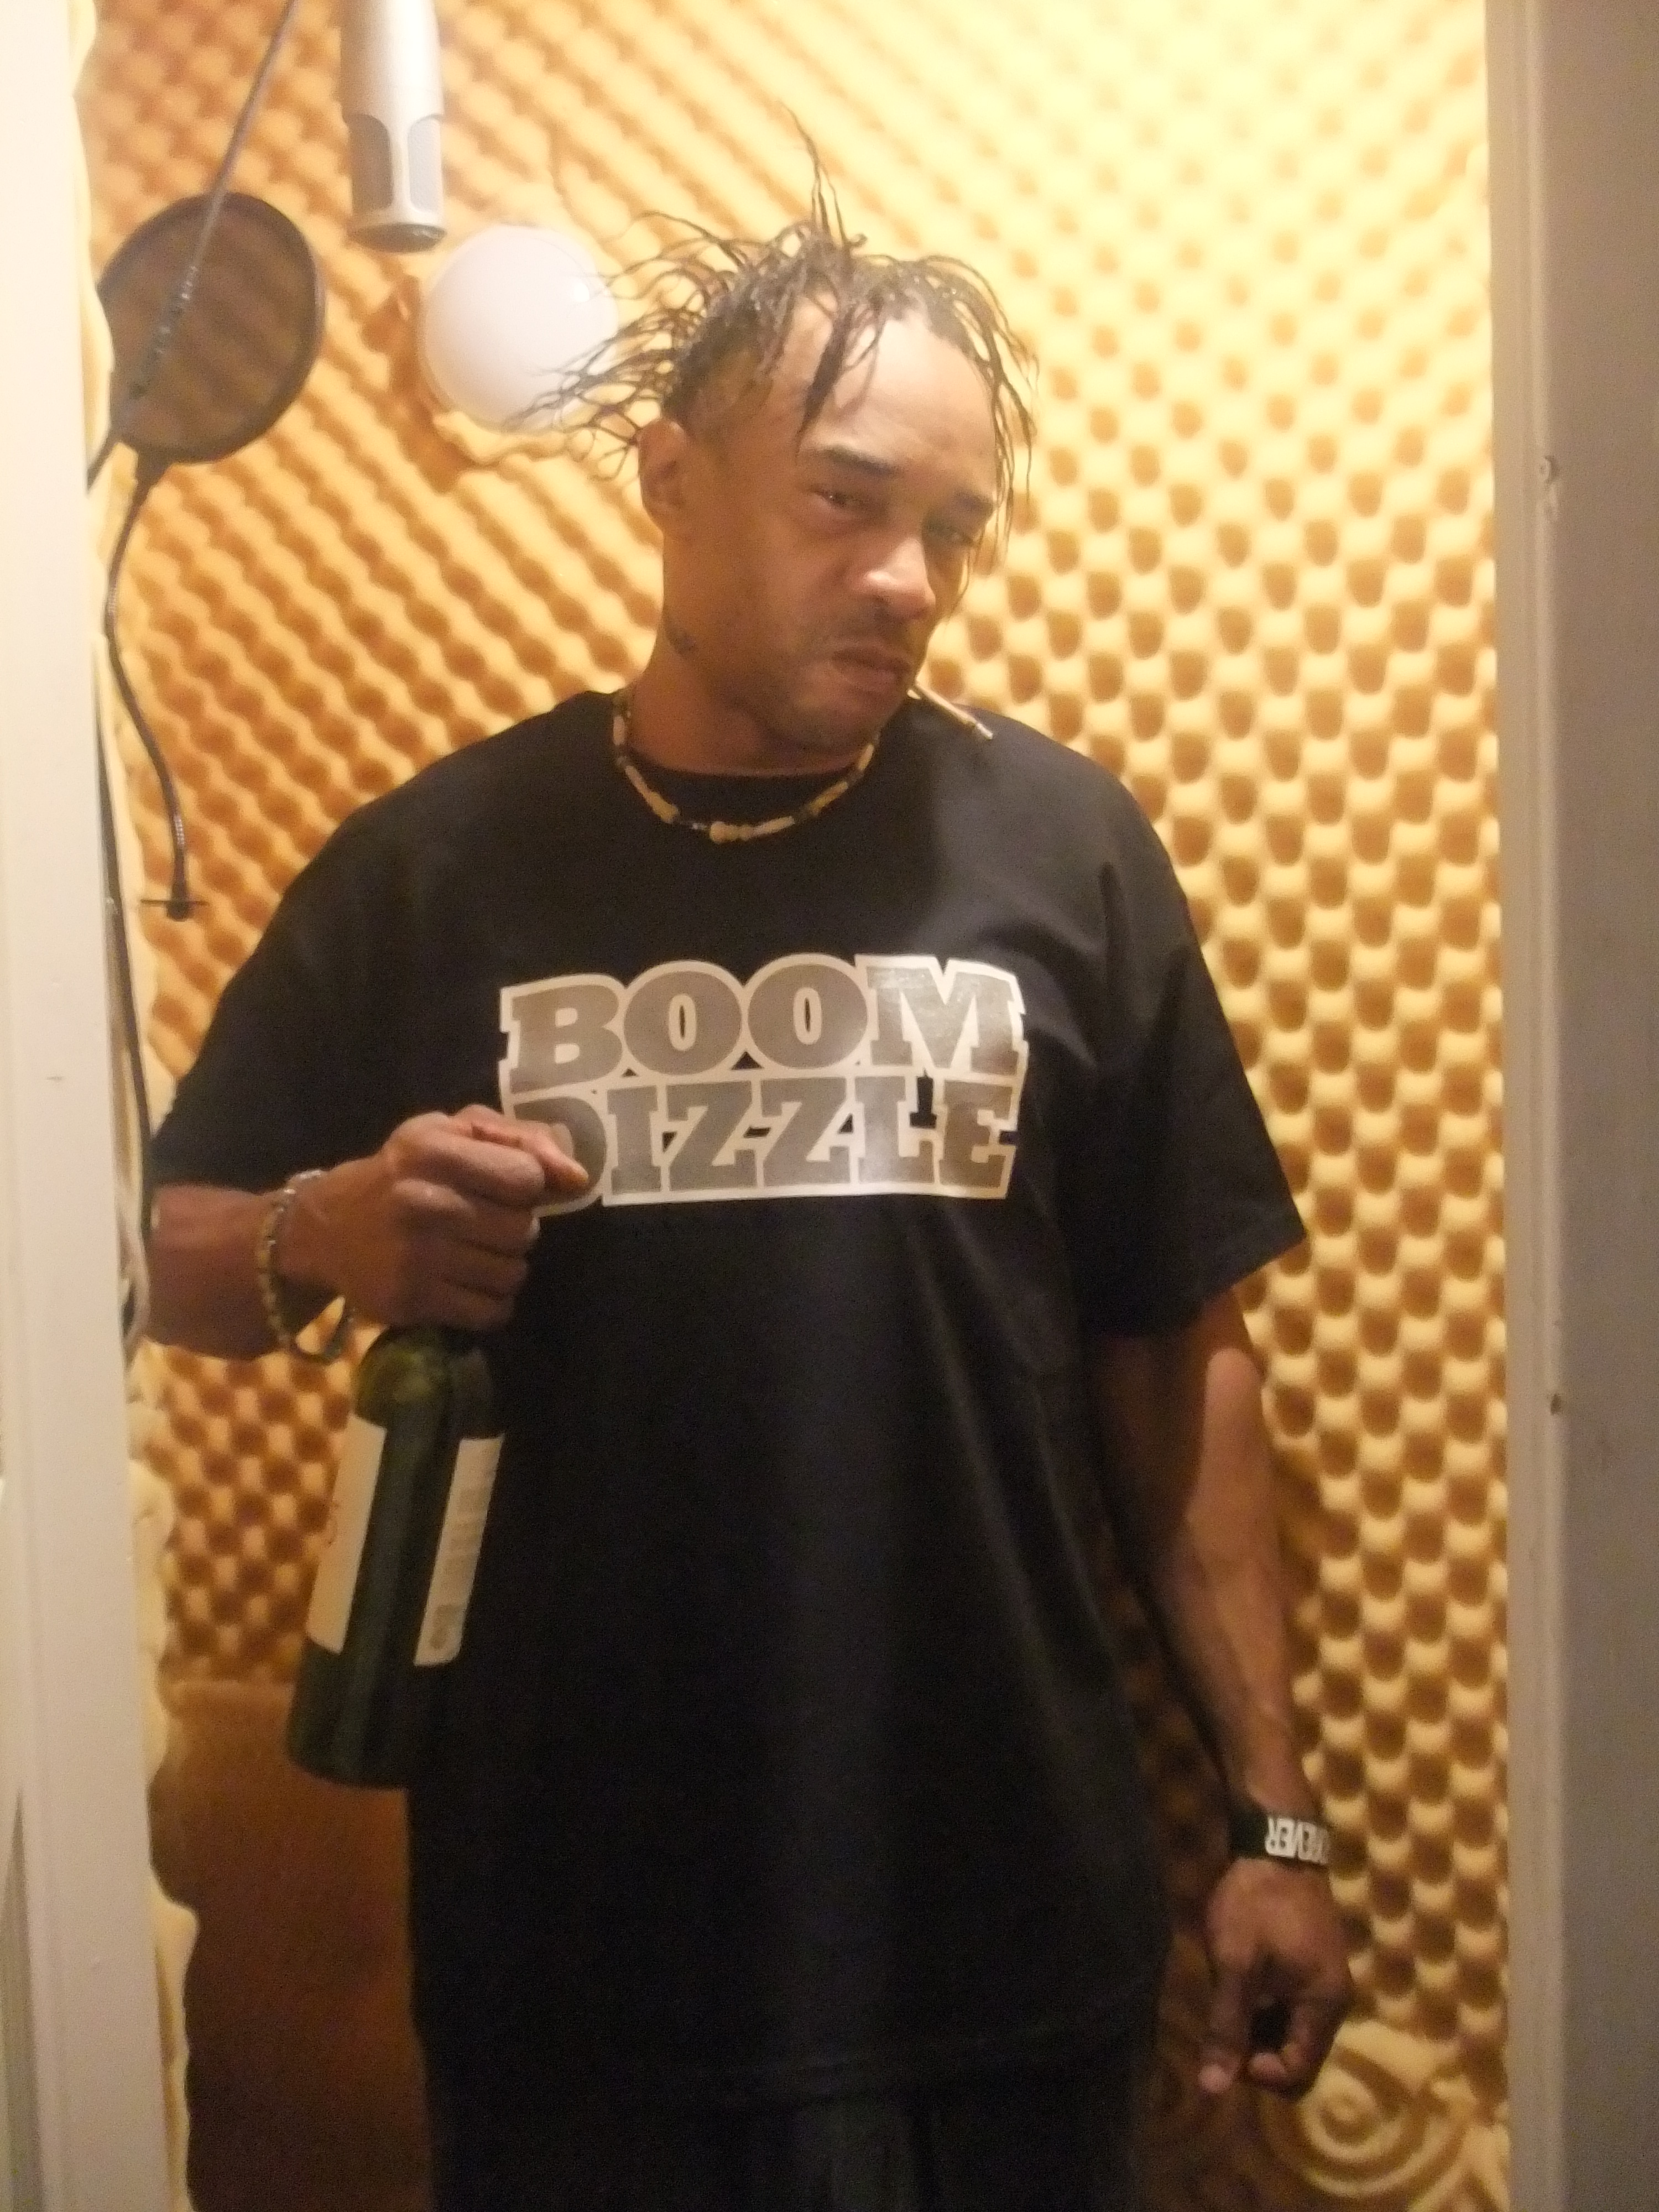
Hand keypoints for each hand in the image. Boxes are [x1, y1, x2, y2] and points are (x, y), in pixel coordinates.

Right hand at [281, 1105, 586, 1331]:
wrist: (327, 1228)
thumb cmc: (406, 1171)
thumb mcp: (454, 1131)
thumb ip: (522, 1139)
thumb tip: (576, 1178)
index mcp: (433, 1149)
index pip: (526, 1177)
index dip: (526, 1185)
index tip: (503, 1187)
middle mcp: (422, 1201)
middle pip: (523, 1229)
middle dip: (513, 1228)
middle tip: (480, 1223)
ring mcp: (414, 1256)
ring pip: (512, 1274)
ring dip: (503, 1266)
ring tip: (470, 1252)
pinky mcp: (411, 1301)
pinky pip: (492, 1311)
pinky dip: (489, 1301)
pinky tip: (464, 1282)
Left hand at [1197, 1856, 1351, 2098]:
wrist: (1278, 1843)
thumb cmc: (1256, 1903)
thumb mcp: (1235, 1965)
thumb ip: (1227, 2027)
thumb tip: (1212, 2089)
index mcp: (1323, 2007)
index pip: (1298, 2073)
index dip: (1258, 2072)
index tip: (1225, 2047)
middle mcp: (1334, 2001)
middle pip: (1298, 2056)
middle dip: (1257, 2053)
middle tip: (1220, 2027)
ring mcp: (1327, 1981)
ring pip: (1293, 2031)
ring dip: (1259, 2030)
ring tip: (1226, 2003)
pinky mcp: (1315, 1965)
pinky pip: (1293, 2007)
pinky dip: (1266, 2008)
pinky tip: (1239, 1984)